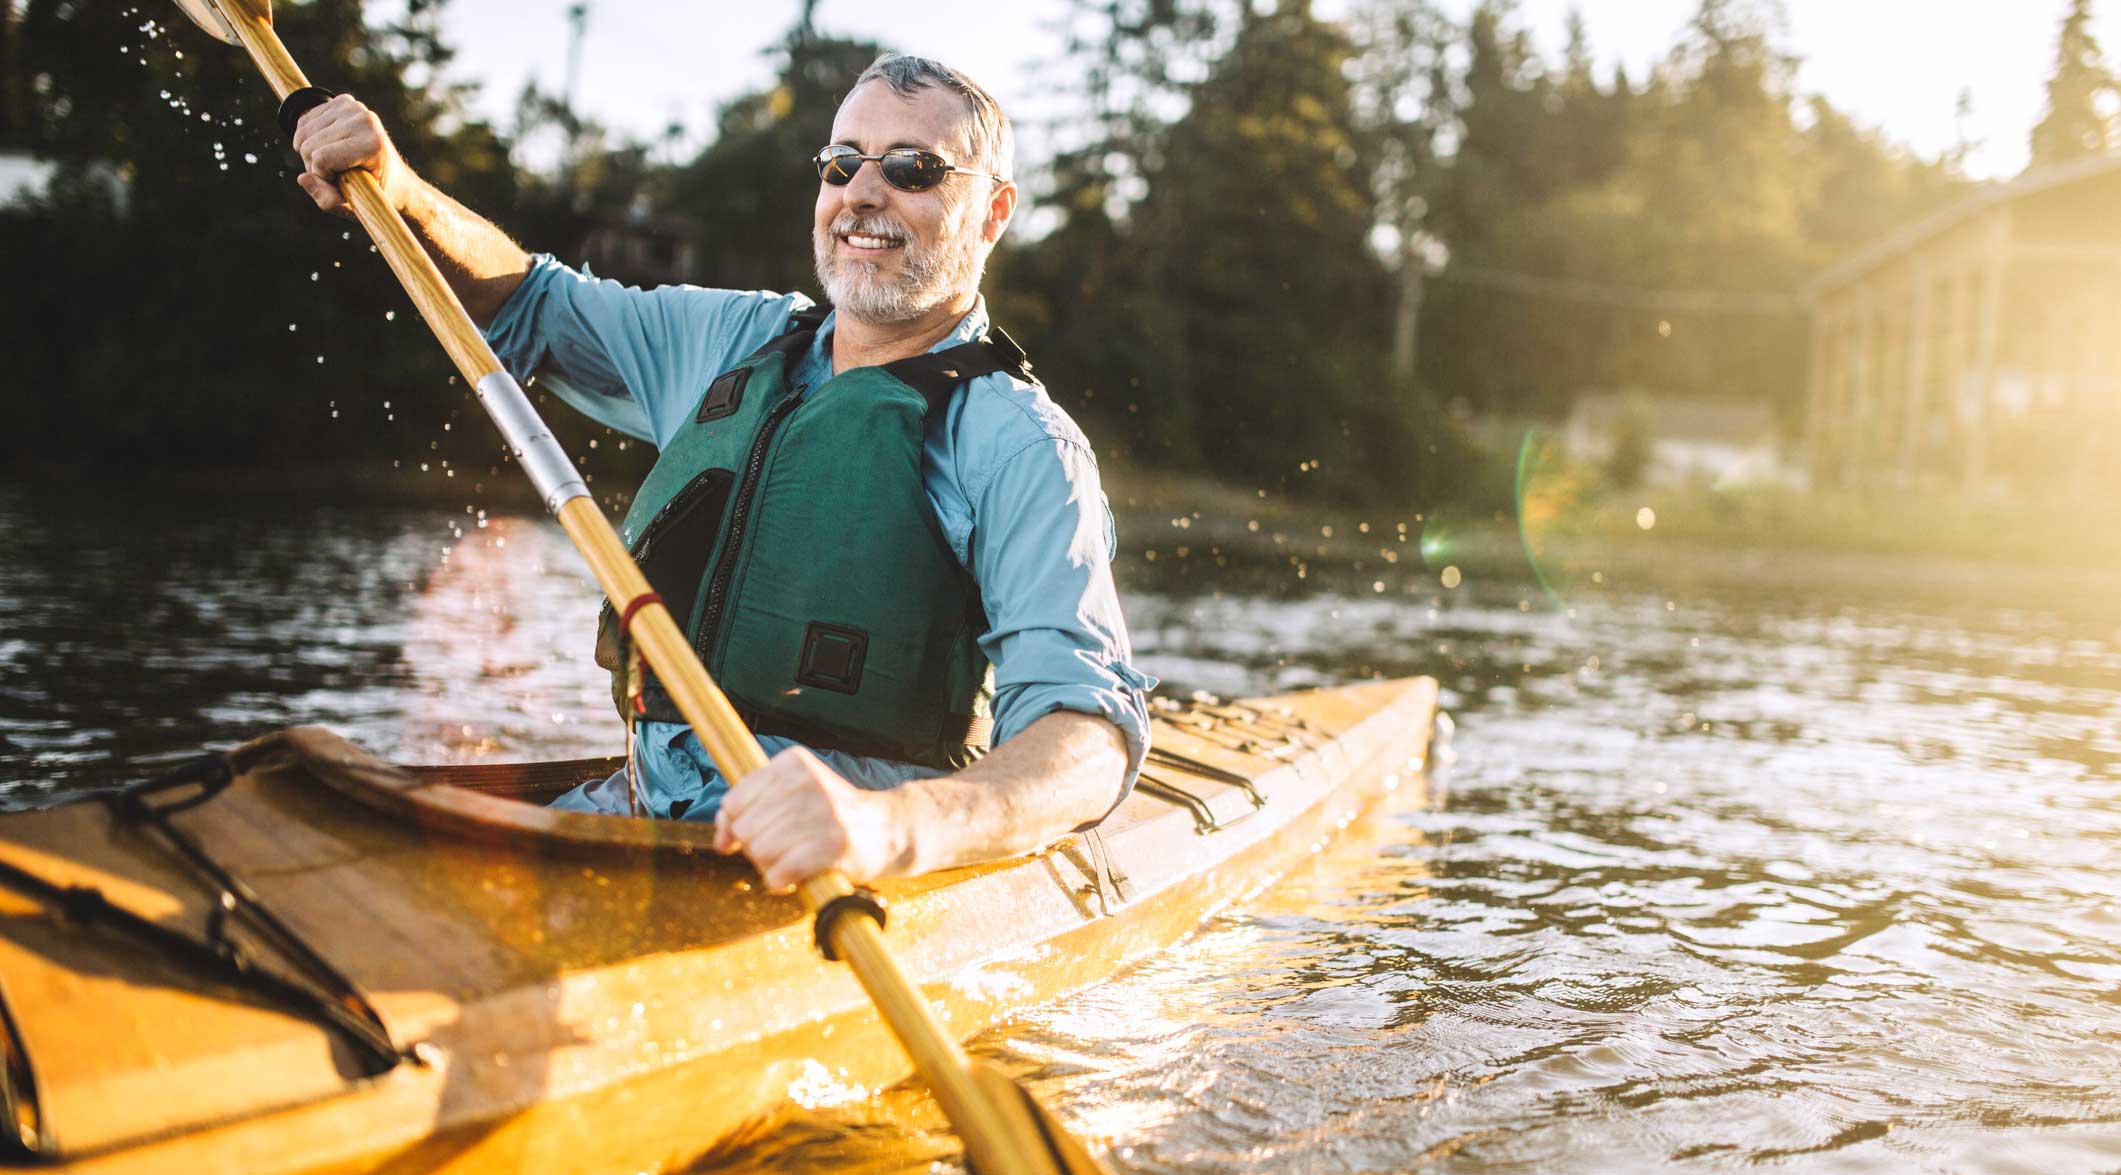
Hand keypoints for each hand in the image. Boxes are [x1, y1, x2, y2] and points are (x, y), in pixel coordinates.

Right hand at [290, 94, 413, 216]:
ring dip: (309, 152)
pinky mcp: (343, 101)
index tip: (340, 182)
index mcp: (372, 144)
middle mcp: (365, 120)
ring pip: (304, 132)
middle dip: (314, 165)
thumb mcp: (354, 207)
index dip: (322, 177)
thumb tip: (303, 178)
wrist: (394, 176)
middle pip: (309, 145)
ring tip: (332, 161)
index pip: (321, 159)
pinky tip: (325, 146)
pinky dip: (307, 137)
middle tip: (335, 173)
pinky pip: (304, 120)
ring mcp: (354, 107)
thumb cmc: (374, 193)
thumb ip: (327, 200)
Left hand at [714, 747, 914, 889]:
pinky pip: (779, 873)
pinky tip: (796, 876)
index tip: (752, 836)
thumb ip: (750, 807)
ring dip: (771, 866)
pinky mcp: (833, 846)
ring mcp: (822, 813)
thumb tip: (722, 837)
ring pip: (760, 852)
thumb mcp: (793, 795)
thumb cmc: (831, 815)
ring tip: (793, 860)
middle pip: (746, 829)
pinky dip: (781, 881)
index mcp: (793, 764)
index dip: (734, 826)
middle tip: (785, 848)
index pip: (734, 801)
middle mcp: (806, 782)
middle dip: (757, 847)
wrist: (889, 829)